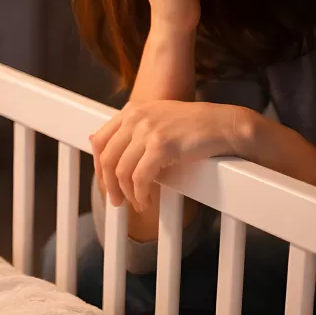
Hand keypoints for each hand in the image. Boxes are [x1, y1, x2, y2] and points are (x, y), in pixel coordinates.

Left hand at [91, 101, 256, 211]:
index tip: (106, 183)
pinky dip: (140, 194)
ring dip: (127, 194)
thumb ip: (130, 130)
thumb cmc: (192, 127)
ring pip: (121, 171)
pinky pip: (140, 178)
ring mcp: (147, 129)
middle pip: (107, 158)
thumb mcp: (156, 119)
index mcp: (131, 110)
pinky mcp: (160, 145)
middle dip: (109, 185)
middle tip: (117, 202)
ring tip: (137, 204)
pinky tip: (146, 201)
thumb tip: (93, 142)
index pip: (100, 140)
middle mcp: (135, 117)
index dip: (98, 167)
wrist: (222, 125)